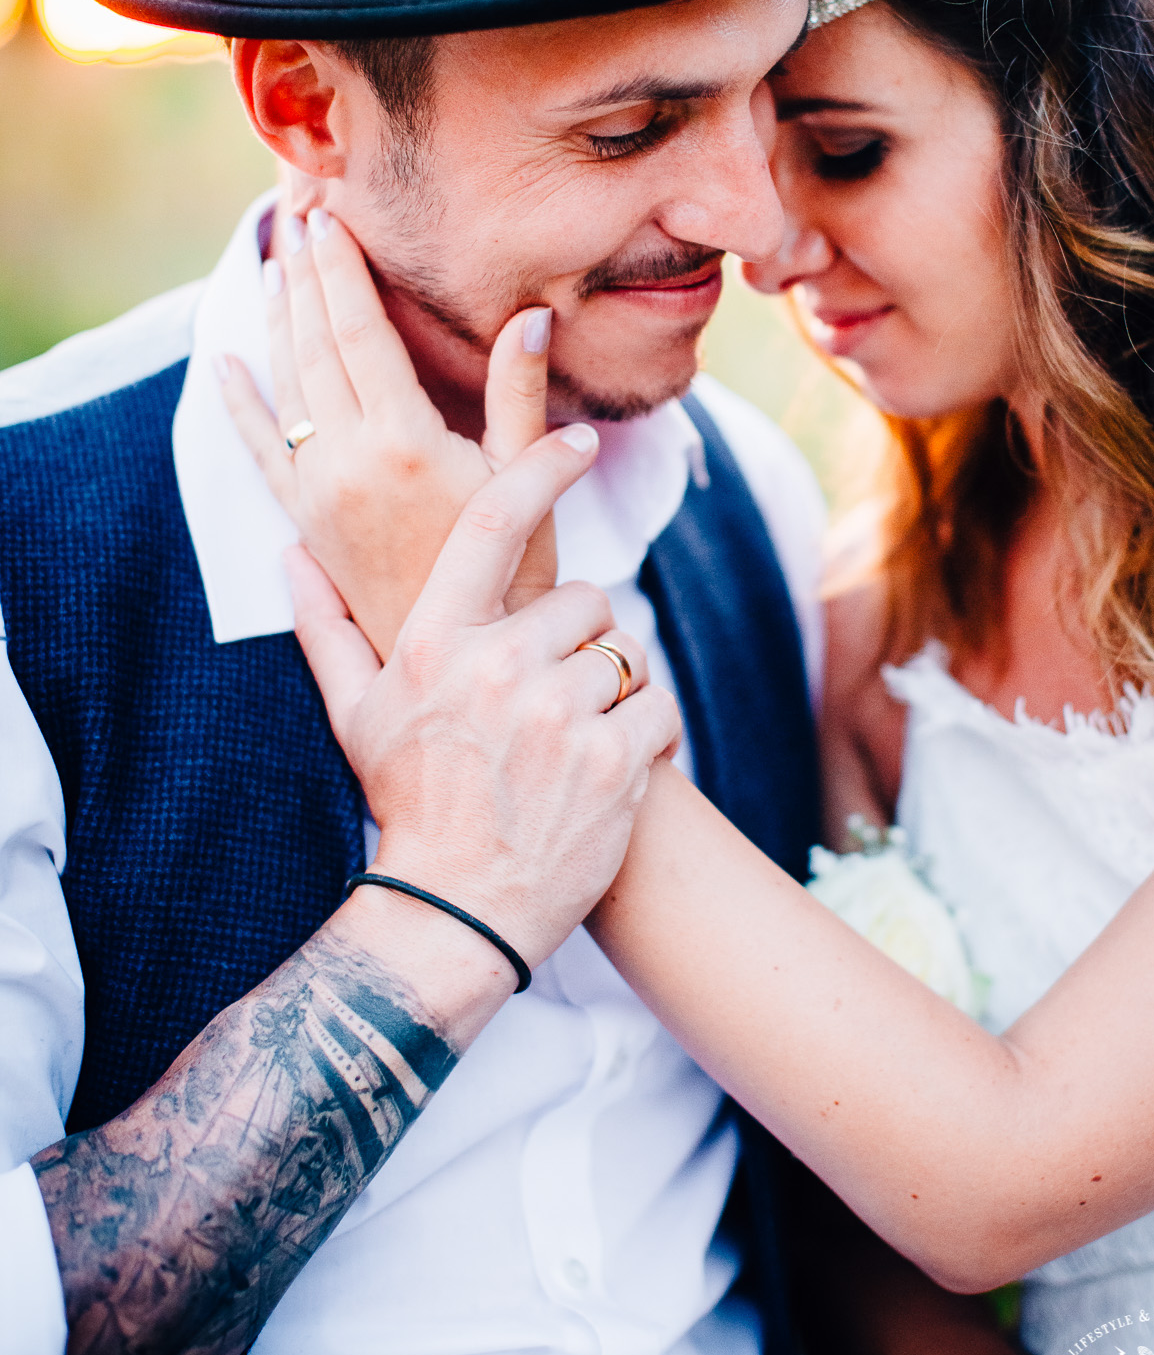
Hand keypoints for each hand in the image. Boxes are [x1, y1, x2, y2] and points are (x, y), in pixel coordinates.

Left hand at [220, 207, 556, 658]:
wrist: (466, 655)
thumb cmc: (511, 569)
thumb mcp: (525, 478)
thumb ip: (518, 394)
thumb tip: (531, 317)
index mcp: (403, 442)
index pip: (359, 333)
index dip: (342, 272)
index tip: (328, 218)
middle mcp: (347, 462)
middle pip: (314, 346)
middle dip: (305, 276)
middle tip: (297, 215)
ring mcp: (318, 492)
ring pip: (285, 385)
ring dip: (277, 320)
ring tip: (277, 264)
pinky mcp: (306, 521)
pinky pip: (260, 449)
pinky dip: (240, 403)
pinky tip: (225, 363)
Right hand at [291, 423, 680, 977]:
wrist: (457, 912)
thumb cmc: (409, 804)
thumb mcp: (357, 716)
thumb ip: (328, 630)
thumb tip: (293, 556)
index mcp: (435, 643)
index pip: (493, 524)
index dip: (541, 468)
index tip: (581, 442)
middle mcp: (497, 668)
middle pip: (585, 600)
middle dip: (578, 643)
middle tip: (548, 699)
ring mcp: (559, 715)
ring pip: (625, 653)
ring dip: (612, 692)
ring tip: (571, 743)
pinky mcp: (615, 760)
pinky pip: (659, 705)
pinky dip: (648, 734)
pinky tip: (608, 769)